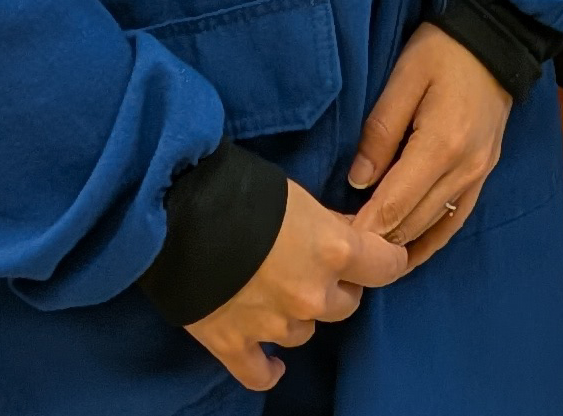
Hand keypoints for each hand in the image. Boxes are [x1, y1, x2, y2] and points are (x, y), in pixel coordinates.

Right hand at [185, 176, 406, 391]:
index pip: (386, 266)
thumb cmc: (241, 190)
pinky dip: (267, 368)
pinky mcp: (235, 345)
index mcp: (334, 252)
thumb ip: (329, 224)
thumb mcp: (299, 195)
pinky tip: (270, 363)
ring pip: (304, 333)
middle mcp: (311, 295)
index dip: (385, 259)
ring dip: (297, 316)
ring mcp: (274, 325)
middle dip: (336, 287)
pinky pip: (261, 372)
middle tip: (314, 267)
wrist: (175, 213)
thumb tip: (349, 234)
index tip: (381, 255)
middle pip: (345, 304)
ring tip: (274, 293)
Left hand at [347, 23, 512, 265]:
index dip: (361, 230)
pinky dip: (431, 240)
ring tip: (366, 258)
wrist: (496, 40)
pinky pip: (456, 220)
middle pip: (411, 224)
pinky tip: (409, 254)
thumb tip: (358, 181)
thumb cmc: (442, 51)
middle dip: (375, 242)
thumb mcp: (403, 78)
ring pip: (433, 228)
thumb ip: (379, 132)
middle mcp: (463, 171)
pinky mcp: (485, 174)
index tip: (331, 242)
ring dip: (399, 245)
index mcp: (439, 147)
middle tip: (339, 250)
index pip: (393, 206)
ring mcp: (478, 176)